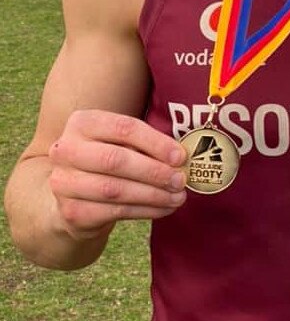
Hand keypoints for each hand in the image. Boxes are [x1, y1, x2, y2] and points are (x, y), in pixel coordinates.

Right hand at [48, 110, 187, 240]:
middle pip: (116, 160)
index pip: (124, 128)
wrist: (71, 193)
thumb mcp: (118, 141)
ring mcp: (64, 183)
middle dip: (154, 171)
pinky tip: (164, 208)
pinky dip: (145, 211)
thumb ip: (143, 143)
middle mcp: (66, 150)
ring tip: (178, 197)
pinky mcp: (70, 212)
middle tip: (180, 180)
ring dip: (153, 195)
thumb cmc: (105, 158)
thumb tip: (180, 157)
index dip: (156, 143)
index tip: (180, 156)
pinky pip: (114, 212)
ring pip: (115, 189)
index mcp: (82, 122)